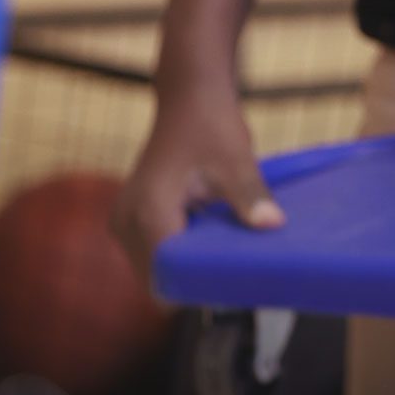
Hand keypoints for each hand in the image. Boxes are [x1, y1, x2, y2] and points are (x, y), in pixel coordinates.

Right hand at [113, 84, 285, 281]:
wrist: (188, 101)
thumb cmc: (210, 127)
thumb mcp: (236, 162)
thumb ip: (250, 196)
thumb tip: (272, 225)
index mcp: (148, 209)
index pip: (165, 270)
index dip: (196, 286)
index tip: (228, 292)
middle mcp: (126, 218)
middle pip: (155, 276)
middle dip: (188, 283)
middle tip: (229, 281)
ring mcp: (122, 219)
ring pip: (149, 268)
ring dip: (180, 271)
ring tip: (218, 265)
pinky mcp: (128, 218)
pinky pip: (148, 254)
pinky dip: (173, 257)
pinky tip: (203, 248)